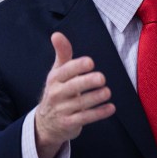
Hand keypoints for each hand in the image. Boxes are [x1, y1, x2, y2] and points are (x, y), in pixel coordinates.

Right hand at [34, 32, 114, 157]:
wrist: (45, 123)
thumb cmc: (57, 91)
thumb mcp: (57, 72)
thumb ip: (62, 54)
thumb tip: (57, 34)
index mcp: (55, 79)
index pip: (65, 71)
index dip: (77, 66)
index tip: (90, 62)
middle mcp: (57, 94)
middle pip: (72, 87)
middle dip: (87, 82)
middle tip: (102, 78)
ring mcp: (62, 110)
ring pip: (80, 104)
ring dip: (95, 98)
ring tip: (107, 92)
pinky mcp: (69, 123)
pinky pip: (85, 118)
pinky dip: (99, 113)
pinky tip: (111, 108)